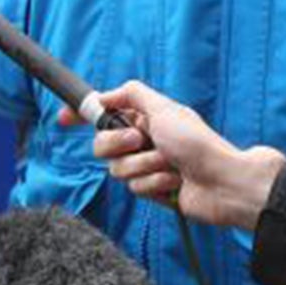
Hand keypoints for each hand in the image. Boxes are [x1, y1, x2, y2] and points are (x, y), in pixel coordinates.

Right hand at [63, 80, 285, 229]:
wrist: (222, 183)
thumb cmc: (198, 143)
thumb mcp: (163, 108)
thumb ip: (131, 94)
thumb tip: (105, 94)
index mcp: (143, 118)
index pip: (103, 114)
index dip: (81, 115)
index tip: (63, 119)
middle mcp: (142, 141)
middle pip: (102, 144)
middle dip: (118, 143)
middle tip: (141, 139)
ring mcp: (146, 166)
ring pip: (117, 169)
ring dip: (144, 166)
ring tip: (169, 165)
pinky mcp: (152, 190)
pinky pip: (135, 188)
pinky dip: (154, 184)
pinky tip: (174, 183)